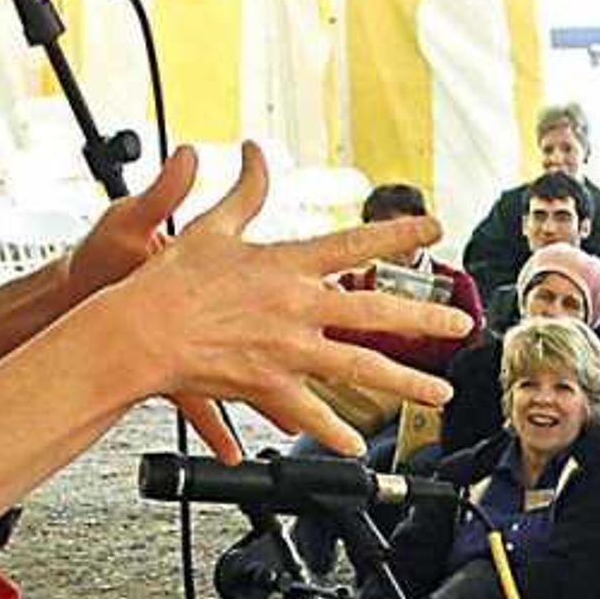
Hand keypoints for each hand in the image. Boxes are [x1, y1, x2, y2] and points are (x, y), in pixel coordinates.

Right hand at [111, 142, 463, 458]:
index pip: (356, 243)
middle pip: (377, 314)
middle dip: (425, 321)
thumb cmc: (169, 282)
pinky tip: (357, 448)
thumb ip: (243, 191)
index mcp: (287, 265)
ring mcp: (288, 352)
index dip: (399, 232)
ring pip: (361, 370)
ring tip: (439, 396)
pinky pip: (310, 413)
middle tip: (459, 326)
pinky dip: (334, 433)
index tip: (434, 227)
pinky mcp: (269, 387)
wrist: (139, 332)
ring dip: (406, 384)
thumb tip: (254, 151)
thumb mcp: (210, 226)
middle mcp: (298, 309)